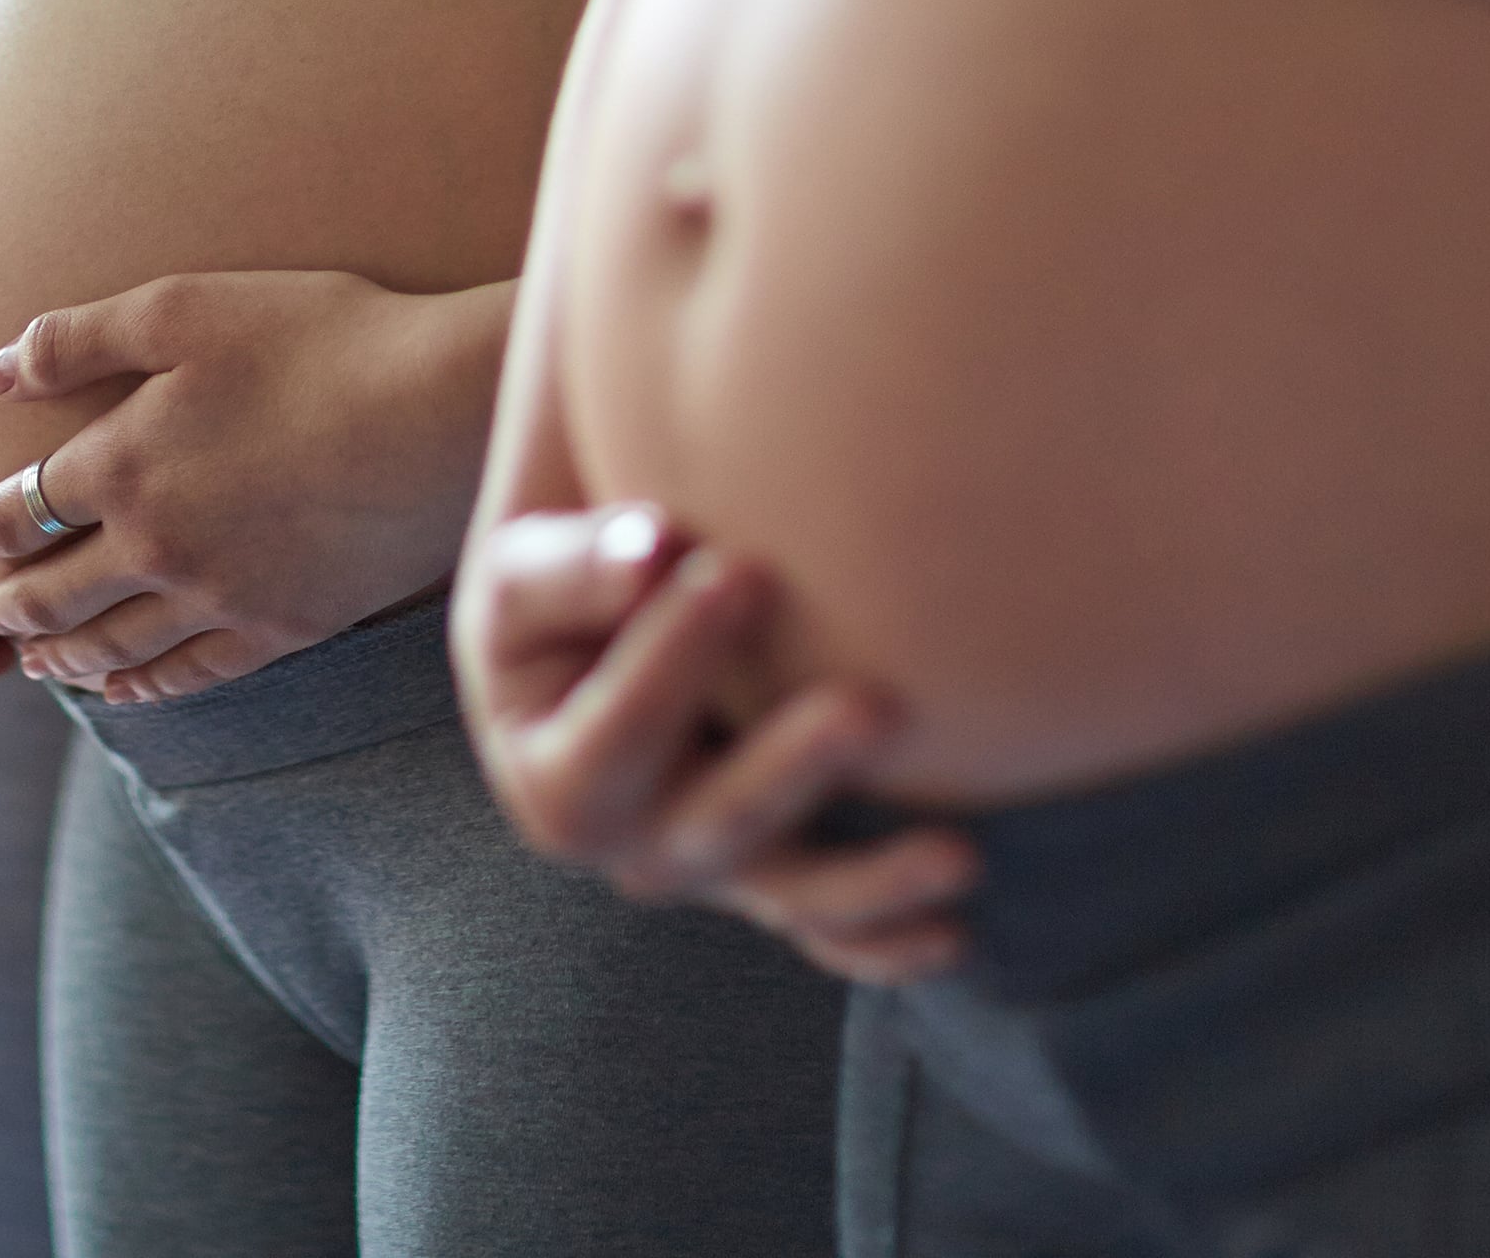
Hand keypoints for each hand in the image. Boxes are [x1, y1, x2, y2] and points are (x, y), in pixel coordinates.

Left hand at [0, 274, 510, 704]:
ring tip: (31, 662)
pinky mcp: (282, 627)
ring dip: (58, 657)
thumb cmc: (319, 337)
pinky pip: (191, 675)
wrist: (438, 410)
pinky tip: (126, 692)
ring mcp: (218, 597)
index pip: (16, 512)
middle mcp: (154, 546)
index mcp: (120, 464)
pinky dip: (144, 688)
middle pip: (49, 595)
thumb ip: (76, 339)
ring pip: (111, 647)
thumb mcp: (185, 307)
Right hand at [456, 503, 974, 983]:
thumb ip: (577, 566)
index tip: (740, 568)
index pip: (615, 727)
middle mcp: (632, 846)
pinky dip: (888, 940)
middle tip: (873, 710)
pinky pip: (830, 928)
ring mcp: (711, 870)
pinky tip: (956, 933)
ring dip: (875, 879)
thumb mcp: (527, 575)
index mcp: (554, 779)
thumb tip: (650, 549)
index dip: (672, 656)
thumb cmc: (557, 598)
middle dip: (794, 767)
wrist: (582, 646)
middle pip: (716, 822)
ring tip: (962, 857)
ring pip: (791, 893)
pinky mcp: (772, 875)